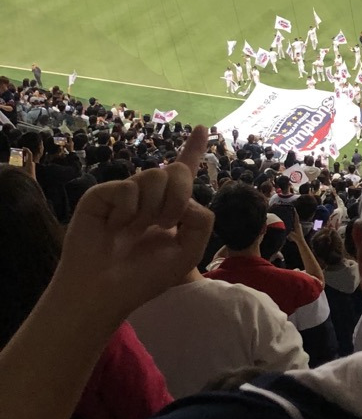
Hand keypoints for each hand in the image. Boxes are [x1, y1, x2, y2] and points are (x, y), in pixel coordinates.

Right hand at [52, 126, 212, 320]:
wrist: (105, 291)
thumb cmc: (144, 276)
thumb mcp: (188, 252)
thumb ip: (202, 220)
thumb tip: (186, 197)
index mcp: (169, 208)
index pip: (184, 173)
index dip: (194, 150)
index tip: (203, 128)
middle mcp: (147, 196)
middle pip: (178, 171)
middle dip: (179, 196)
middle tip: (165, 223)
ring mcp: (124, 194)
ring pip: (155, 175)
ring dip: (153, 208)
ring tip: (136, 229)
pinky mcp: (102, 194)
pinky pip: (127, 187)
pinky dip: (127, 212)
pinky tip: (114, 227)